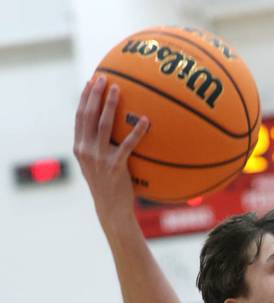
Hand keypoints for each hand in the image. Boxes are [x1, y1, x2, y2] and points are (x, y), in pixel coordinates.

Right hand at [73, 77, 148, 222]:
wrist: (111, 208)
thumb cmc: (109, 184)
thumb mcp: (98, 163)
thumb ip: (100, 146)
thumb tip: (114, 127)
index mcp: (79, 147)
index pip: (79, 117)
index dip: (84, 98)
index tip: (90, 82)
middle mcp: (85, 150)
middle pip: (88, 116)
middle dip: (94, 94)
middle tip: (103, 77)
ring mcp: (98, 158)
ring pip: (103, 126)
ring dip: (110, 105)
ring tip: (118, 89)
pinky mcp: (114, 166)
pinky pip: (127, 145)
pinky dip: (137, 132)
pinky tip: (146, 121)